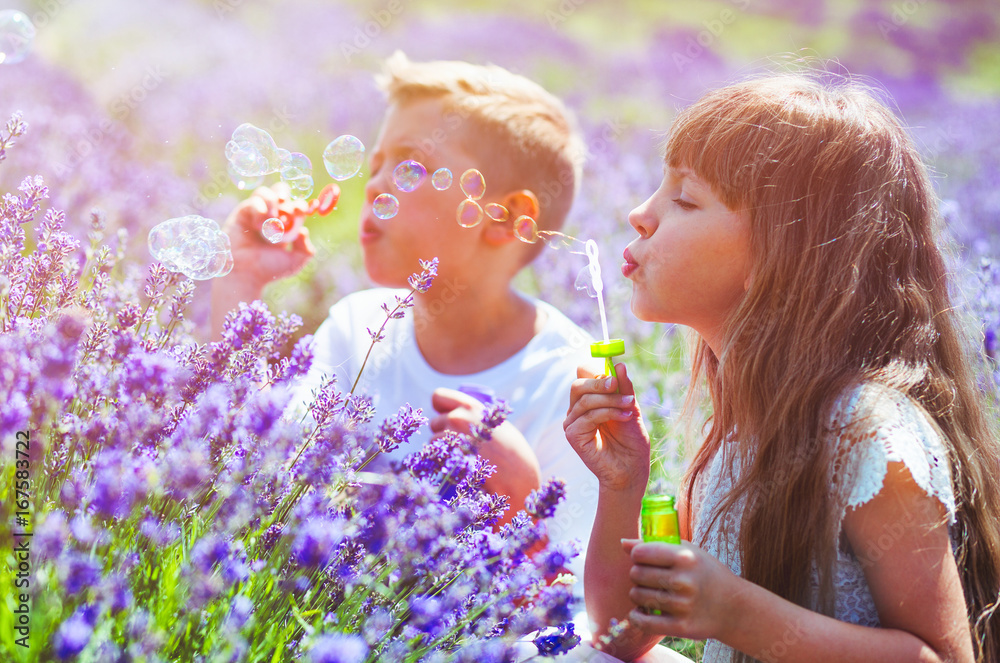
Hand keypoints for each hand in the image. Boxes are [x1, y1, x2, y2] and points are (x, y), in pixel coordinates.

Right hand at [223, 183, 315, 286]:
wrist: (247, 274)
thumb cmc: (269, 269)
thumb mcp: (295, 261)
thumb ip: (306, 248)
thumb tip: (303, 231)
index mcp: (285, 226)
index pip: (295, 207)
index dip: (301, 206)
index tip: (303, 212)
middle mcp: (270, 217)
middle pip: (280, 191)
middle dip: (287, 196)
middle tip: (289, 208)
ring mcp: (255, 214)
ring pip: (265, 192)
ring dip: (273, 202)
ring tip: (273, 219)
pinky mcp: (242, 213)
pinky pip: (253, 201)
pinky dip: (260, 210)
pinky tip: (259, 225)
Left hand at [429, 388, 540, 500]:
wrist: (518, 477)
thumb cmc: (513, 453)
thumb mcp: (496, 424)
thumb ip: (476, 418)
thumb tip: (458, 417)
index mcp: (471, 407)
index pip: (438, 396)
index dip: (441, 408)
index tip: (448, 418)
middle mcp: (457, 418)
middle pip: (435, 423)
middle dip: (443, 434)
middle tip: (462, 446)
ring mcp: (451, 439)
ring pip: (433, 442)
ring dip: (443, 451)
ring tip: (464, 460)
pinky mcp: (446, 459)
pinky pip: (434, 459)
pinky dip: (442, 464)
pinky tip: (459, 469)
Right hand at [563, 362, 649, 491]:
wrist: (632, 468)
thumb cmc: (632, 441)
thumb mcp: (631, 407)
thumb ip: (624, 388)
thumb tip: (619, 364)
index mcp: (589, 400)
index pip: (583, 376)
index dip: (596, 369)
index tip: (616, 372)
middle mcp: (576, 410)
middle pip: (578, 385)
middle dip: (599, 381)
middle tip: (617, 384)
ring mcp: (572, 423)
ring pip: (585, 399)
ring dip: (610, 400)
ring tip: (629, 405)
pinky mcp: (573, 436)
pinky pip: (588, 416)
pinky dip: (608, 412)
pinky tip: (624, 416)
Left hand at [622, 538, 741, 641]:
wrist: (733, 607)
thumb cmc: (705, 573)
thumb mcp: (687, 552)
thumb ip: (655, 545)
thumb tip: (623, 543)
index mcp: (685, 557)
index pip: (641, 553)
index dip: (637, 555)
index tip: (642, 559)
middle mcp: (683, 581)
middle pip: (636, 574)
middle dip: (637, 575)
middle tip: (646, 578)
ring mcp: (682, 605)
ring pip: (638, 596)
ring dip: (638, 595)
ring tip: (648, 593)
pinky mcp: (681, 626)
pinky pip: (643, 621)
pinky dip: (636, 617)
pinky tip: (640, 612)